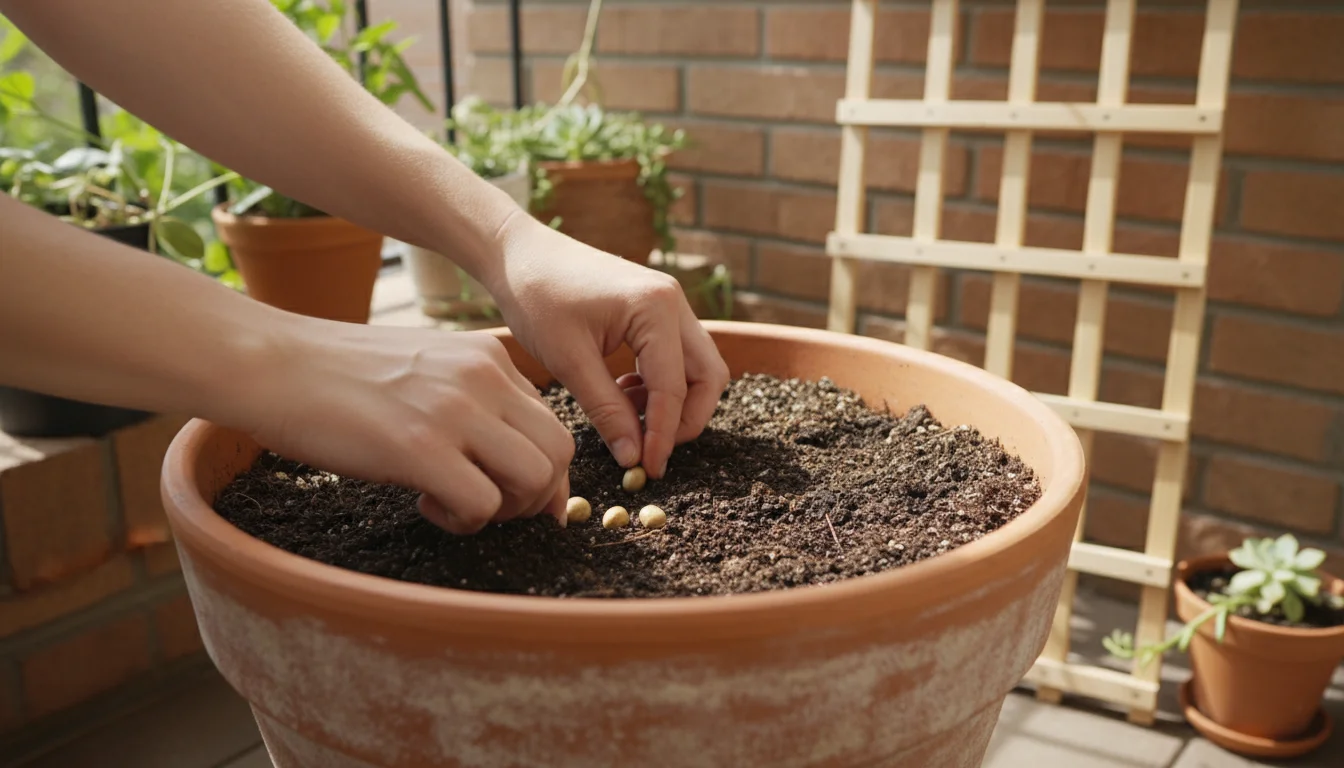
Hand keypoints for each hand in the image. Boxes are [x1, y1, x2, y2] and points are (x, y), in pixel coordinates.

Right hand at [240, 320, 575, 534]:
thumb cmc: (339, 376)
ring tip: (456, 504)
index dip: (542, 471)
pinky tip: (424, 503)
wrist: (270, 363)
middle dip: (536, 495)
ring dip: (505, 510)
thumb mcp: (423, 370)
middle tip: (488, 505)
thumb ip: (472, 403)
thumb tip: (509, 459)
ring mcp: (455, 410)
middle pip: (560, 452)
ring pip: (536, 478)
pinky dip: (464, 521)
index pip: (553, 423)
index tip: (514, 496)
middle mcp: (483, 378)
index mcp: (488, 358)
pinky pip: (482, 504)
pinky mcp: (419, 446)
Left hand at [485, 212, 729, 478]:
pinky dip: (661, 383)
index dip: (664, 434)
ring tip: (629, 417)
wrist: (519, 253)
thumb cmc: (537, 297)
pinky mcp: (657, 309)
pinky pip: (677, 356)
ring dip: (674, 401)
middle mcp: (673, 302)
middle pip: (708, 376)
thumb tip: (633, 458)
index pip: (674, 387)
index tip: (650, 468)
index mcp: (655, 308)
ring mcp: (669, 303)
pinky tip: (624, 393)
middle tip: (652, 449)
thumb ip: (606, 410)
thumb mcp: (568, 360)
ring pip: (698, 367)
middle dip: (687, 419)